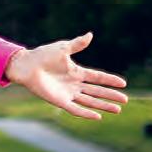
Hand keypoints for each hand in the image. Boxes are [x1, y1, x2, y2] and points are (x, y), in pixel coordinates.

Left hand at [3, 32, 127, 121]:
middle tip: (125, 100)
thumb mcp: (62, 49)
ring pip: (90, 101)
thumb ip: (77, 44)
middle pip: (97, 91)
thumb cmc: (42, 55)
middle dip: (111, 95)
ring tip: (118, 109)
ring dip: (103, 105)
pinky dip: (86, 113)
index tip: (123, 83)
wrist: (25, 65)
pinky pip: (75, 109)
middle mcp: (74, 84)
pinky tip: (98, 116)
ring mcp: (67, 93)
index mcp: (76, 72)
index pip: (97, 77)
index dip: (110, 80)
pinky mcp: (59, 101)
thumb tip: (90, 34)